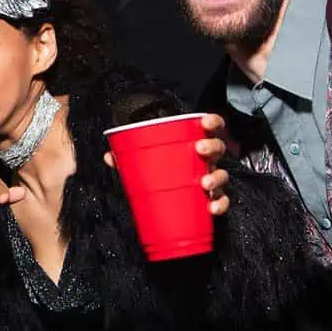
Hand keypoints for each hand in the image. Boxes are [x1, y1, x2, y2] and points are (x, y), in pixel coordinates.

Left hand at [104, 113, 231, 216]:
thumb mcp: (143, 166)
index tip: (205, 122)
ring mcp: (211, 180)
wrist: (166, 206)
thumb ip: (127, 160)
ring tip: (204, 184)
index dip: (212, 122)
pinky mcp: (211, 200)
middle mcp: (205, 161)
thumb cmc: (159, 176)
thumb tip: (109, 156)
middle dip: (211, 147)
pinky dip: (220, 205)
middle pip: (217, 149)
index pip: (208, 128)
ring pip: (222, 175)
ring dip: (216, 178)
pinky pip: (222, 201)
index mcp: (192, 145)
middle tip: (199, 149)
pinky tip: (211, 208)